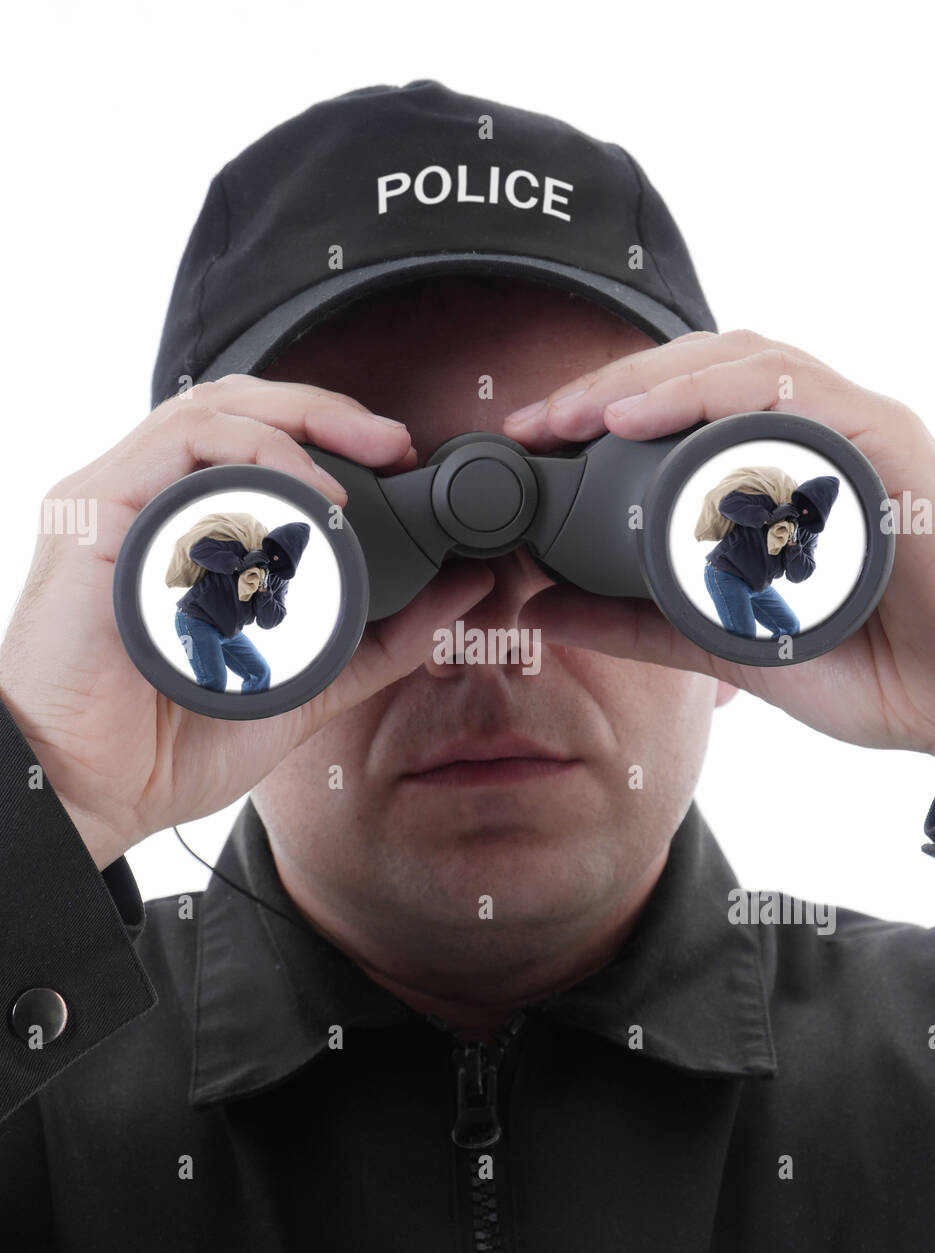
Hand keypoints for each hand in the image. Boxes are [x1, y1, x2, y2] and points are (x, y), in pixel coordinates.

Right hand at [0, 377, 493, 869]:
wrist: (95, 791)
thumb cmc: (174, 741)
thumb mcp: (309, 680)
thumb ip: (384, 637)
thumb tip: (466, 589)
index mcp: (194, 530)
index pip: (263, 444)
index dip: (335, 436)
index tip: (403, 462)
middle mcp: (156, 503)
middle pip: (243, 408)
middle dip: (329, 411)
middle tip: (397, 443)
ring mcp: (124, 501)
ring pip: (213, 407)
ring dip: (302, 421)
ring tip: (367, 458)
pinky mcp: (96, 511)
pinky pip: (181, 445)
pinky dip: (259, 455)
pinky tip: (311, 493)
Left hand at [503, 329, 934, 774]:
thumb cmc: (867, 663)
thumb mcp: (722, 640)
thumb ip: (636, 623)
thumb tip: (540, 606)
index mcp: (779, 465)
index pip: (682, 405)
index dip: (601, 409)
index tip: (533, 442)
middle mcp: (815, 435)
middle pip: (702, 367)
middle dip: (611, 385)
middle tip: (539, 422)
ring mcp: (853, 432)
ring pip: (746, 362)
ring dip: (654, 380)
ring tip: (584, 414)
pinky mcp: (887, 448)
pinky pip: (800, 397)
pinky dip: (721, 396)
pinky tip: (657, 418)